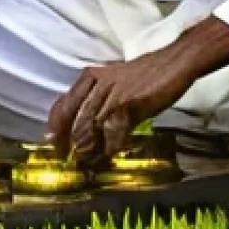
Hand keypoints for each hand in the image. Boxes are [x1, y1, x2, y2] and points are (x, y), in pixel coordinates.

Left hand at [46, 16, 228, 162]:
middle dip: (71, 144)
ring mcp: (113, 93)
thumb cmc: (146, 75)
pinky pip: (114, 131)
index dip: (56, 128)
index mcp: (90, 77)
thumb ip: (98, 100)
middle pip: (75, 120)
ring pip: (91, 127)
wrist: (174, 63)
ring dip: (88, 149)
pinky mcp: (129, 104)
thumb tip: (86, 128)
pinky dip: (110, 147)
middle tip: (70, 162)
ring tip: (86, 164)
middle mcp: (98, 84)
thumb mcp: (114, 82)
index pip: (63, 104)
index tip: (54, 145)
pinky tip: (110, 155)